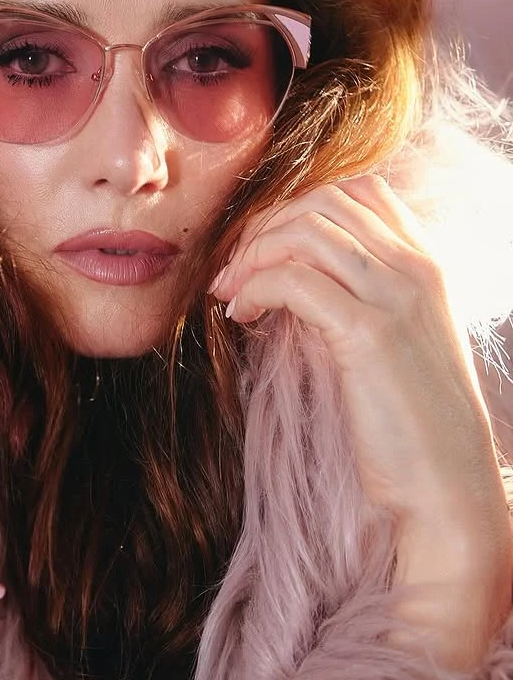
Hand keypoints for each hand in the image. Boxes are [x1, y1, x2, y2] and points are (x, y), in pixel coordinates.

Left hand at [208, 173, 512, 666]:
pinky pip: (294, 279)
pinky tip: (243, 316)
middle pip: (322, 201)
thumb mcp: (391, 339)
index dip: (297, 209)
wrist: (447, 488)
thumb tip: (287, 272)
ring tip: (231, 295)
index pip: (358, 191)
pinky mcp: (369, 332)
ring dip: (252, 256)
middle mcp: (417, 268)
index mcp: (426, 264)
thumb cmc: (410, 422)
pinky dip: (255, 288)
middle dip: (265, 228)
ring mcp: (397, 295)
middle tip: (233, 272)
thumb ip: (357, 294)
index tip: (264, 250)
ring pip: (304, 230)